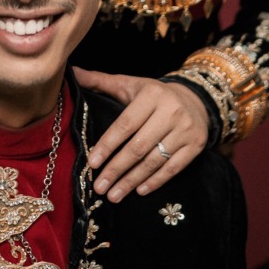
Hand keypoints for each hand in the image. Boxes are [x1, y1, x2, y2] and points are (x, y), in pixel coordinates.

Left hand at [73, 68, 208, 200]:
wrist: (196, 99)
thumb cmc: (154, 94)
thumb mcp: (129, 84)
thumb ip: (100, 81)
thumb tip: (72, 72)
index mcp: (151, 95)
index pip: (125, 124)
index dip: (108, 145)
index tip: (92, 163)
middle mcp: (171, 111)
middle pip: (138, 146)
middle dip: (116, 169)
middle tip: (99, 187)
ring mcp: (185, 130)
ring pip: (154, 160)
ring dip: (132, 180)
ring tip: (114, 195)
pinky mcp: (196, 145)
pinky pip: (173, 168)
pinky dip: (155, 181)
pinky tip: (139, 191)